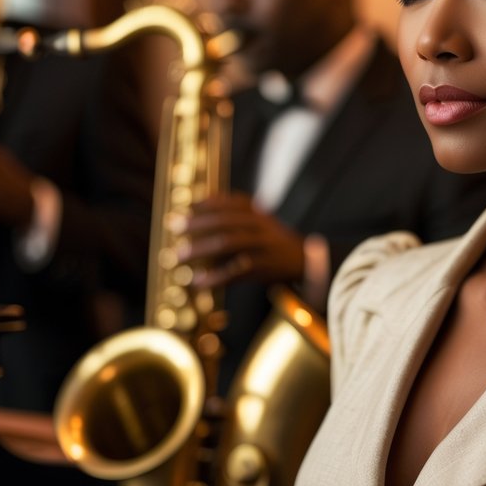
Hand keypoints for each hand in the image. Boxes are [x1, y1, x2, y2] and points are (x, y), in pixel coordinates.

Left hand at [173, 192, 304, 288]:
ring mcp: (264, 246)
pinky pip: (236, 271)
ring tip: (179, 256)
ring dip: (200, 249)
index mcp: (260, 215)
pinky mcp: (265, 268)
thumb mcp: (264, 223)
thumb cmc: (278, 244)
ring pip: (228, 243)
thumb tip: (206, 206)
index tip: (186, 207)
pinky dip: (216, 277)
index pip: (231, 202)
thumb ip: (241, 215)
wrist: (310, 262)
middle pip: (225, 221)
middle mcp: (262, 227)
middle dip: (197, 224)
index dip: (207, 203)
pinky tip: (199, 282)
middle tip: (174, 228)